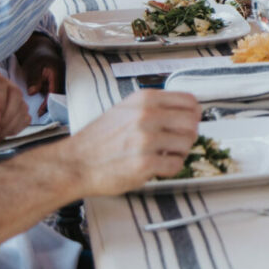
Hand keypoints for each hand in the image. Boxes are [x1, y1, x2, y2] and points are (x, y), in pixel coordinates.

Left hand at [16, 32, 64, 113]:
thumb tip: (32, 92)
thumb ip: (34, 79)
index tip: (40, 112)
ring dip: (53, 102)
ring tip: (42, 111)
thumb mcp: (33, 67)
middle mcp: (65, 76)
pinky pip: (59, 91)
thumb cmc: (36, 58)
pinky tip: (46, 104)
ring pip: (60, 94)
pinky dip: (53, 98)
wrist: (43, 49)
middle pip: (61, 95)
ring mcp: (65, 78)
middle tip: (42, 114)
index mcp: (58, 73)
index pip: (54, 92)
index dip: (48, 103)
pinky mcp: (62, 81)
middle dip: (52, 105)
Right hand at [65, 90, 200, 195]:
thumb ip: (154, 107)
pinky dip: (170, 168)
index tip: (191, 121)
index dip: (194, 114)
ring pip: (187, 144)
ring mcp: (146, 140)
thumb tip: (186, 110)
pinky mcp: (145, 164)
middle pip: (192, 123)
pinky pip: (176, 165)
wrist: (74, 164)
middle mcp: (147, 116)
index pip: (189, 101)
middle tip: (177, 142)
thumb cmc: (98, 139)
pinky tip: (158, 167)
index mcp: (144, 100)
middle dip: (188, 134)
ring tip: (164, 155)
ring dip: (179, 152)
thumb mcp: (125, 109)